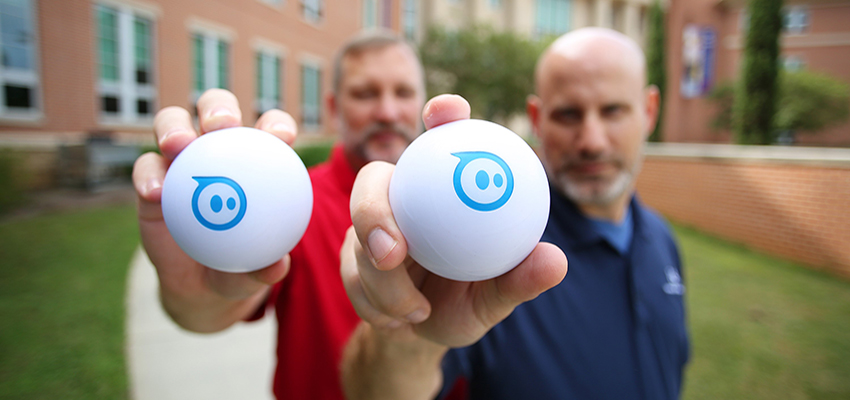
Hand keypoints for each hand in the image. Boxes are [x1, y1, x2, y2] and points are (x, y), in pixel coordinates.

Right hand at [132, 89, 296, 331]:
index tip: (281, 138)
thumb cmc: (237, 267)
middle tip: (222, 126)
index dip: (276, 124)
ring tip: (178, 144)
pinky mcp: (152, 176)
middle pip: (217, 111)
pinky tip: (155, 191)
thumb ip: (264, 267)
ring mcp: (181, 160)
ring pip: (173, 124)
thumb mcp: (252, 273)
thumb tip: (278, 266)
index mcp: (256, 161)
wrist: (197, 283)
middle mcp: (217, 150)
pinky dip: (149, 175)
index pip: (270, 130)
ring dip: (174, 126)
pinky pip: (147, 167)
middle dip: (220, 107)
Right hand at [340, 94, 567, 347]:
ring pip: (357, 240)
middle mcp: (402, 197)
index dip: (443, 114)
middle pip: (373, 180)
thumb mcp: (498, 294)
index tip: (447, 111)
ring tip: (413, 311)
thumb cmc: (468, 299)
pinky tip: (400, 321)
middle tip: (393, 251)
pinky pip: (351, 276)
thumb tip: (554, 260)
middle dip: (372, 209)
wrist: (427, 329)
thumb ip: (520, 278)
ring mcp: (369, 225)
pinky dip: (375, 304)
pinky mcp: (350, 254)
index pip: (442, 138)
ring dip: (381, 281)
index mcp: (442, 188)